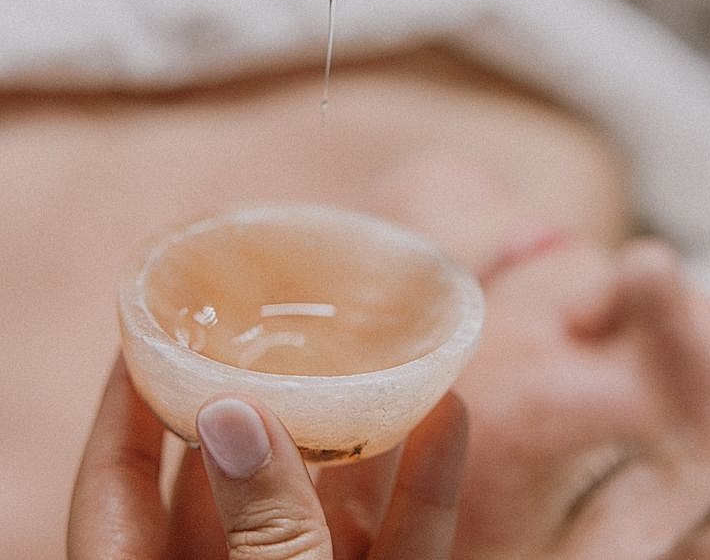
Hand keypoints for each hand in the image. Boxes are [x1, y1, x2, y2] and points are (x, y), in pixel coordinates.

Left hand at [67, 356, 467, 558]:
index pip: (116, 483)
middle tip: (275, 315)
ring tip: (376, 344)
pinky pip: (402, 546)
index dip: (126, 399)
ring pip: (323, 506)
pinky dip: (427, 488)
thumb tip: (232, 412)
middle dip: (255, 394)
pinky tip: (450, 412)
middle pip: (226, 476)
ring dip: (357, 429)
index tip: (149, 318)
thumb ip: (260, 530)